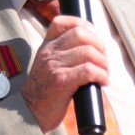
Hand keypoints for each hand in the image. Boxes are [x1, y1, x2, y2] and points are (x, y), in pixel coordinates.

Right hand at [21, 15, 108, 132]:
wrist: (30, 112)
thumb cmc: (44, 92)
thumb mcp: (47, 66)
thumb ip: (62, 55)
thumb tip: (91, 49)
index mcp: (47, 47)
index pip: (61, 22)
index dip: (82, 23)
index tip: (94, 35)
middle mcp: (50, 53)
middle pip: (81, 34)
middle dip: (99, 45)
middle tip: (103, 60)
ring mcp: (55, 66)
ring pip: (88, 53)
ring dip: (103, 63)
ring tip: (104, 73)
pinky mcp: (62, 81)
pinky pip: (89, 70)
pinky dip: (101, 75)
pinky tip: (103, 82)